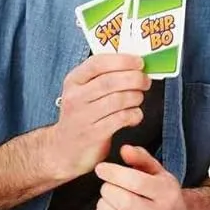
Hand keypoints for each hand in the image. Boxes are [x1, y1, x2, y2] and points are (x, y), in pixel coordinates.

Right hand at [43, 54, 149, 179]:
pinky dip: (134, 115)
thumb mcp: (84, 91)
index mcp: (73, 81)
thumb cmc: (81, 116)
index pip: (98, 63)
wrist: (64, 149)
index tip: (139, 62)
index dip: (122, 60)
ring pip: (118, 100)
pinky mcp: (94, 134)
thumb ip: (104, 77)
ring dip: (136, 97)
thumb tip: (135, 65)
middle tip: (145, 81)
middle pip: (111, 81)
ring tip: (138, 98)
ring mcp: (83, 116)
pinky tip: (134, 115)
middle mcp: (75, 97)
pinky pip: (121, 119)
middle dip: (134, 78)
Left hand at [94, 145, 189, 209]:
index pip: (136, 181)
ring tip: (106, 198)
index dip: (114, 173)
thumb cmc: (165, 196)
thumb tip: (125, 149)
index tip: (102, 169)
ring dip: (103, 205)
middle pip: (124, 201)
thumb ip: (141, 158)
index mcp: (167, 193)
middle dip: (108, 189)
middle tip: (106, 185)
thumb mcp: (159, 172)